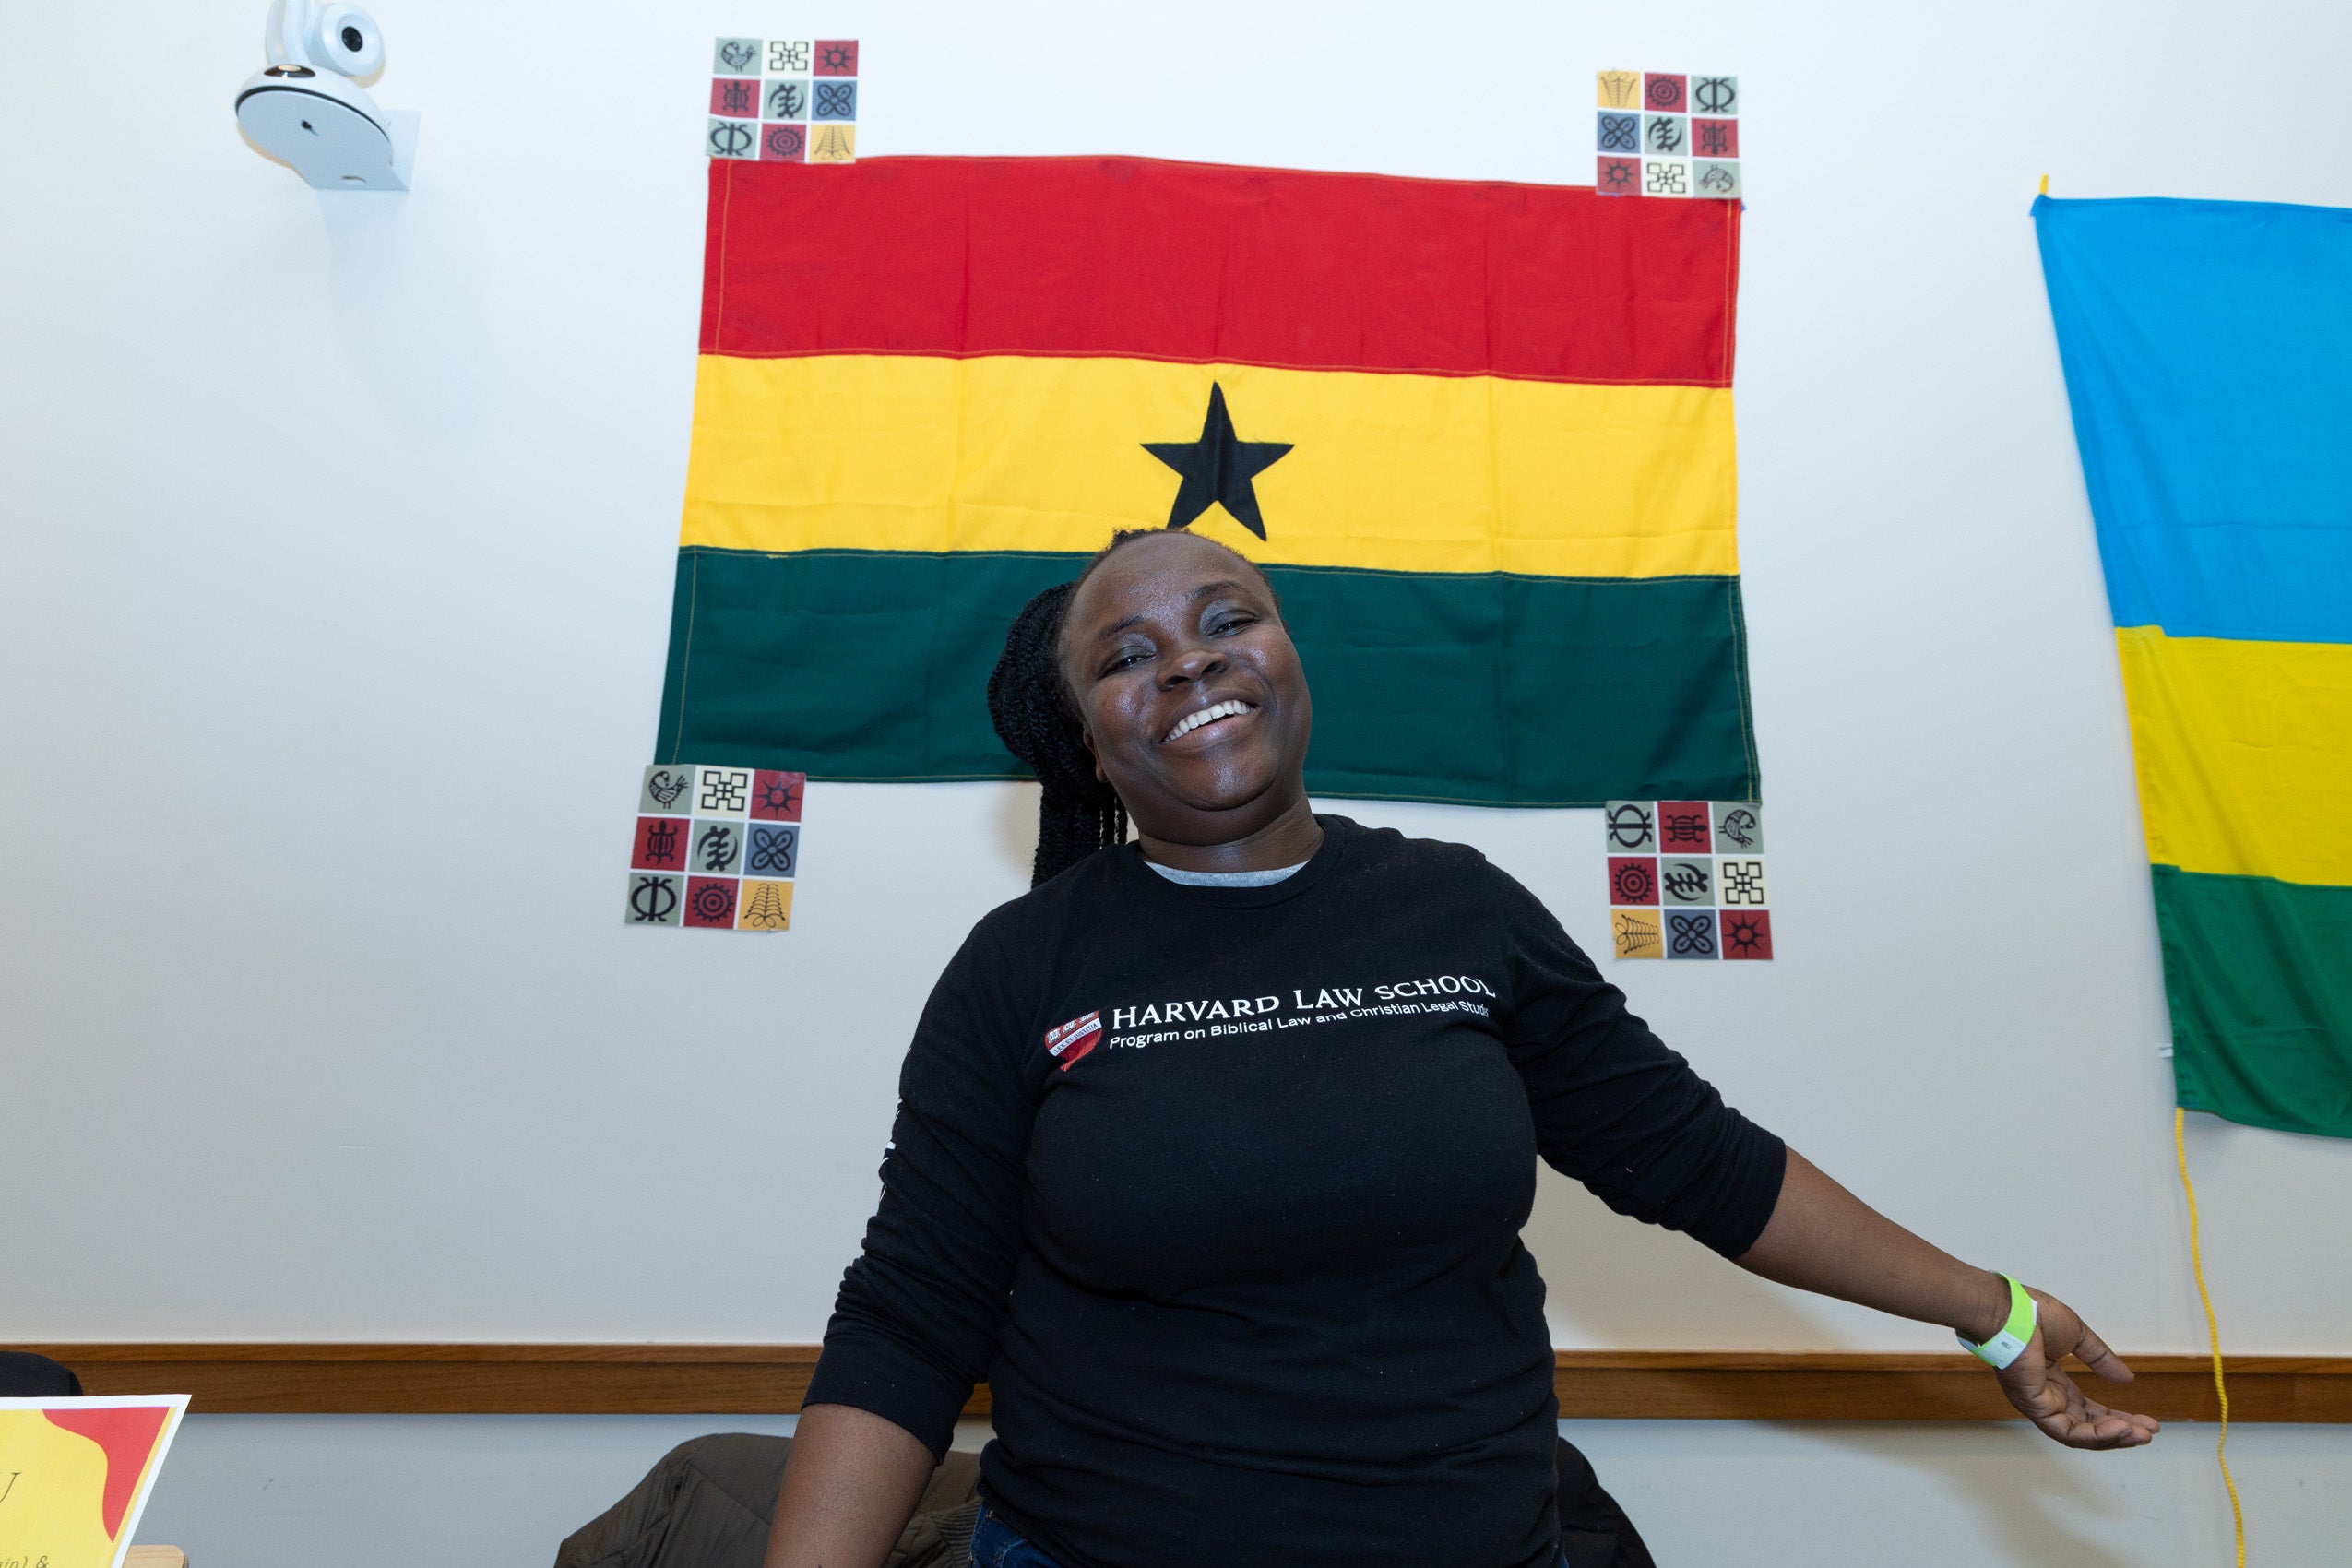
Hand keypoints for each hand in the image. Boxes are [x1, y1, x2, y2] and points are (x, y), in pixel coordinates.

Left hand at [1993, 1289, 2160, 1449]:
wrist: (2011, 1309)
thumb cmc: (2032, 1314)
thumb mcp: (2077, 1337)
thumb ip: (2101, 1360)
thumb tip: (2127, 1379)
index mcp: (2052, 1380)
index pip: (2088, 1410)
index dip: (2116, 1417)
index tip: (2146, 1421)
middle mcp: (2044, 1396)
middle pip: (2087, 1427)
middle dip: (2120, 1432)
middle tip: (2149, 1434)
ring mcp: (2037, 1403)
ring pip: (2079, 1435)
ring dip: (2112, 1438)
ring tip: (2141, 1435)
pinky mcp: (2033, 1406)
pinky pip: (2067, 1431)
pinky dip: (2095, 1434)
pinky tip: (2120, 1428)